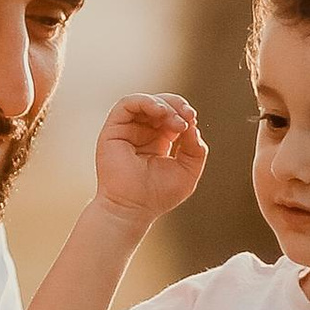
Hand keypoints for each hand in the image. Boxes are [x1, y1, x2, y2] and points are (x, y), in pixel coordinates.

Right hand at [95, 93, 208, 226]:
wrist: (133, 209)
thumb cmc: (159, 195)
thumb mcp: (188, 171)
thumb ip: (195, 149)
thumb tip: (194, 126)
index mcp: (159, 139)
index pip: (173, 114)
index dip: (184, 112)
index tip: (193, 120)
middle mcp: (142, 132)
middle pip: (160, 104)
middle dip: (177, 105)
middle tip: (188, 116)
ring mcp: (127, 129)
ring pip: (144, 101)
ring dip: (164, 105)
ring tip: (174, 120)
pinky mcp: (113, 129)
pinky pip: (127, 104)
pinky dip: (145, 101)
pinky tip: (160, 112)